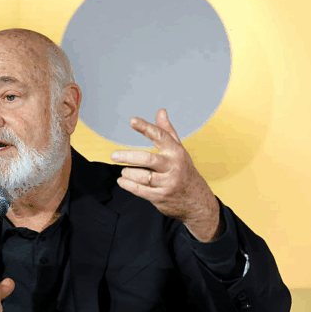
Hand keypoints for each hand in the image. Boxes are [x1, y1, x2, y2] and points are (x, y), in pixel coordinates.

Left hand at [111, 109, 222, 241]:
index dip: (146, 127)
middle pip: (148, 159)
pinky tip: (122, 180)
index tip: (132, 120)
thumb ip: (167, 131)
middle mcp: (173, 166)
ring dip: (128, 173)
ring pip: (142, 176)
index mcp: (176, 152)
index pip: (160, 136)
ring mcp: (167, 183)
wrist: (196, 200)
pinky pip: (140, 191)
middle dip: (128, 156)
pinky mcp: (161, 197)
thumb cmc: (184, 171)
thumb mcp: (179, 150)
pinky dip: (128, 185)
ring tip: (124, 170)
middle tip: (114, 155)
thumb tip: (160, 111)